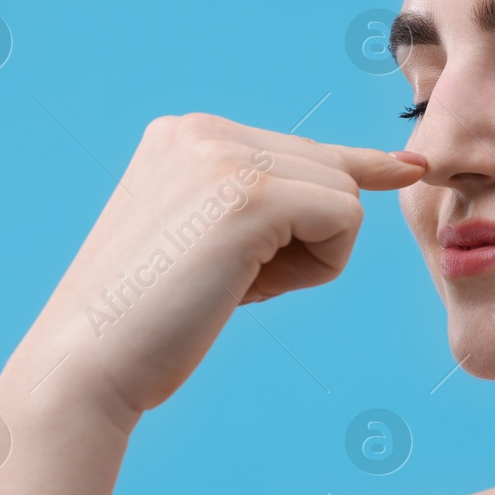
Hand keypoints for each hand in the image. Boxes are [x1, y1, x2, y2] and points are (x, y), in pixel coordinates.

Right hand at [8, 112, 425, 425]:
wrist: (86, 366)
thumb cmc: (155, 325)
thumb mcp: (215, 245)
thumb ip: (269, 205)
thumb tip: (357, 184)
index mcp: (185, 134)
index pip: (300, 148)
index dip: (357, 167)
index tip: (408, 167)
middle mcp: (202, 128)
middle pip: (330, 169)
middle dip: (308, 239)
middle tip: (229, 282)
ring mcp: (224, 154)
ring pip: (344, 194)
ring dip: (314, 256)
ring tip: (231, 285)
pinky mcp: (250, 193)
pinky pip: (346, 218)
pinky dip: (321, 266)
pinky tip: (250, 286)